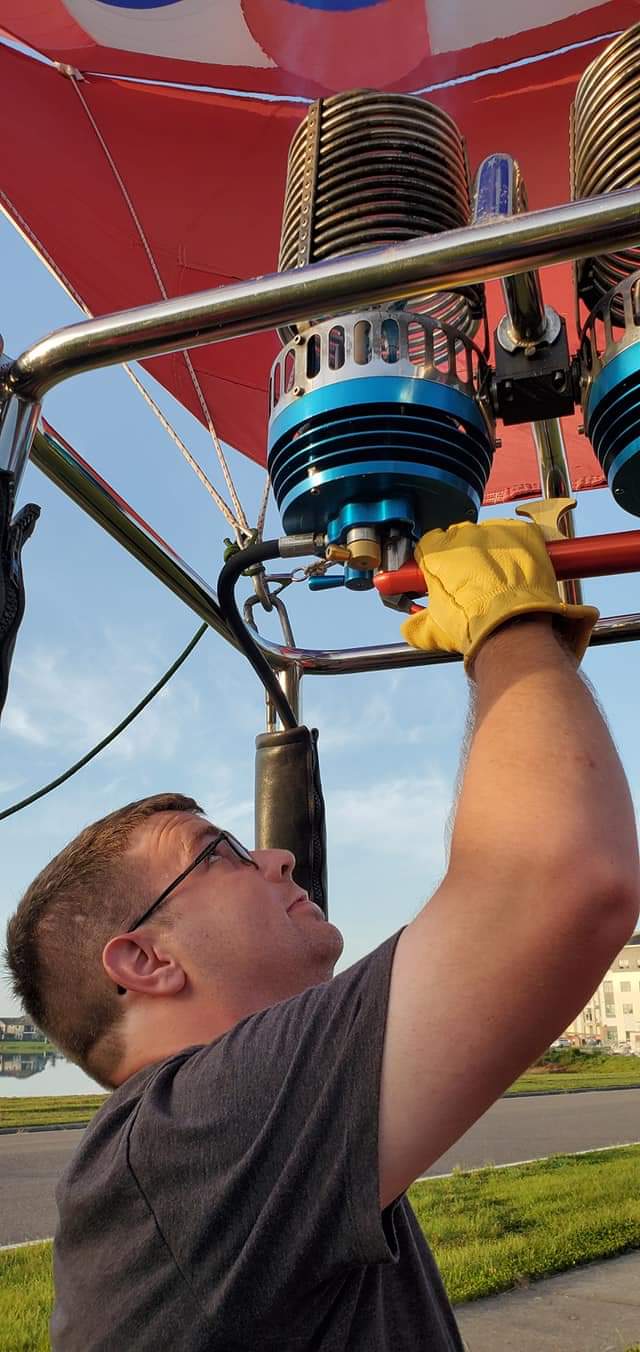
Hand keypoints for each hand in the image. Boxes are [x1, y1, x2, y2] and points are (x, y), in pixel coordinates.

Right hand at [401, 518, 598, 669]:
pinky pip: (519, 534)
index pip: (429, 545)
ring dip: (493, 553)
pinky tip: (519, 571)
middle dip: (465, 558)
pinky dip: (519, 549)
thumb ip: (415, 624)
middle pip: (461, 538)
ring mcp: (496, 531)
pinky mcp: (523, 533)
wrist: (514, 626)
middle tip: (474, 584)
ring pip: (491, 535)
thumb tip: (411, 627)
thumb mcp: (432, 630)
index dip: (437, 563)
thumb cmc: (475, 625)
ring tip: (500, 581)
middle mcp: (464, 534)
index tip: (443, 577)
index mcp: (435, 551)